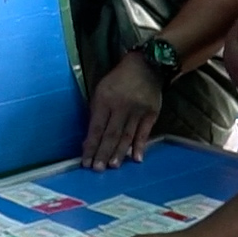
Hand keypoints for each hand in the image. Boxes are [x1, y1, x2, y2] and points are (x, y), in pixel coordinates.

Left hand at [82, 54, 164, 170]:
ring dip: (120, 153)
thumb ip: (96, 114)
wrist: (145, 66)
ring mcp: (138, 110)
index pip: (96, 128)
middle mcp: (121, 106)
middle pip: (111, 134)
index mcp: (105, 100)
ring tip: (113, 166)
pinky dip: (140, 146)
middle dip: (103, 153)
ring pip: (127, 135)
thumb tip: (90, 141)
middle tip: (98, 170)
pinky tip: (136, 158)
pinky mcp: (152, 113)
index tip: (85, 162)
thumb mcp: (101, 91)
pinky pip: (145, 132)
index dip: (91, 146)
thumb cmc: (118, 81)